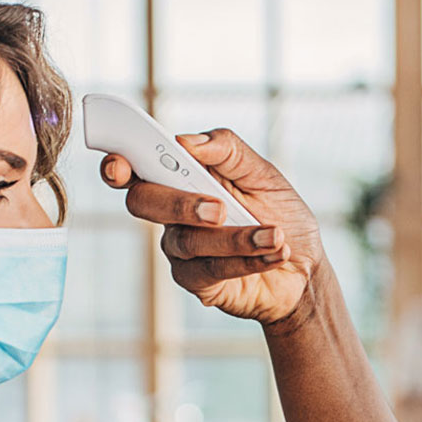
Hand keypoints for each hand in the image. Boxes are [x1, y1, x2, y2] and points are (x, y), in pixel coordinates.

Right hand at [100, 129, 324, 326]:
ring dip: (236, 237)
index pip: (136, 166)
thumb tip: (187, 140)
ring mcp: (180, 248)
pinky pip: (210, 269)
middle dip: (178, 203)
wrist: (304, 266)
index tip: (118, 165)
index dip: (117, 164)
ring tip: (274, 235)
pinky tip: (275, 252)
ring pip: (187, 240)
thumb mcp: (263, 175)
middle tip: (219, 209)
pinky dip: (247, 259)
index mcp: (182, 177)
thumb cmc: (280, 214)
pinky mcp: (196, 281)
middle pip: (143, 201)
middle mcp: (171, 212)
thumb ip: (227, 151)